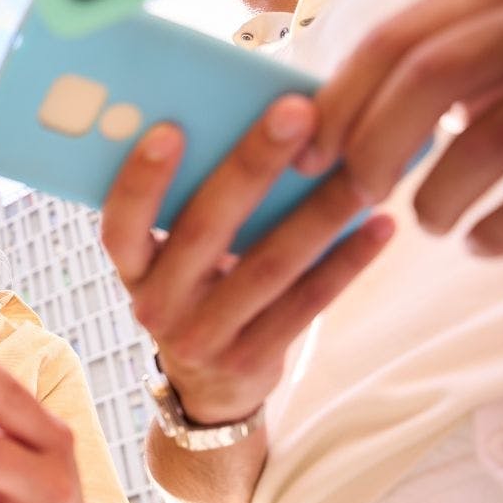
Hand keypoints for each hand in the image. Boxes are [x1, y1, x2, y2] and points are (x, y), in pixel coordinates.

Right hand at [100, 98, 394, 423]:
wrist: (208, 390)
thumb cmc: (196, 292)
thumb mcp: (172, 261)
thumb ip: (194, 208)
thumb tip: (258, 126)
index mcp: (133, 269)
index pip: (121, 225)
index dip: (140, 181)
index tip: (169, 128)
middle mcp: (157, 305)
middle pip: (204, 230)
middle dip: (251, 166)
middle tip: (297, 112)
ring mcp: (204, 338)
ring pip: (268, 266)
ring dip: (319, 212)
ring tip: (362, 167)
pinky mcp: (254, 360)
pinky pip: (307, 304)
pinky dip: (347, 262)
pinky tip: (381, 225)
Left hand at [299, 0, 502, 255]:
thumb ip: (491, 32)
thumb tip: (408, 105)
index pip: (399, 31)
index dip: (340, 96)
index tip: (311, 143)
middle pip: (428, 79)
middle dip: (371, 147)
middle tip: (354, 190)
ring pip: (494, 133)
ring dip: (437, 192)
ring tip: (426, 219)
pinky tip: (486, 243)